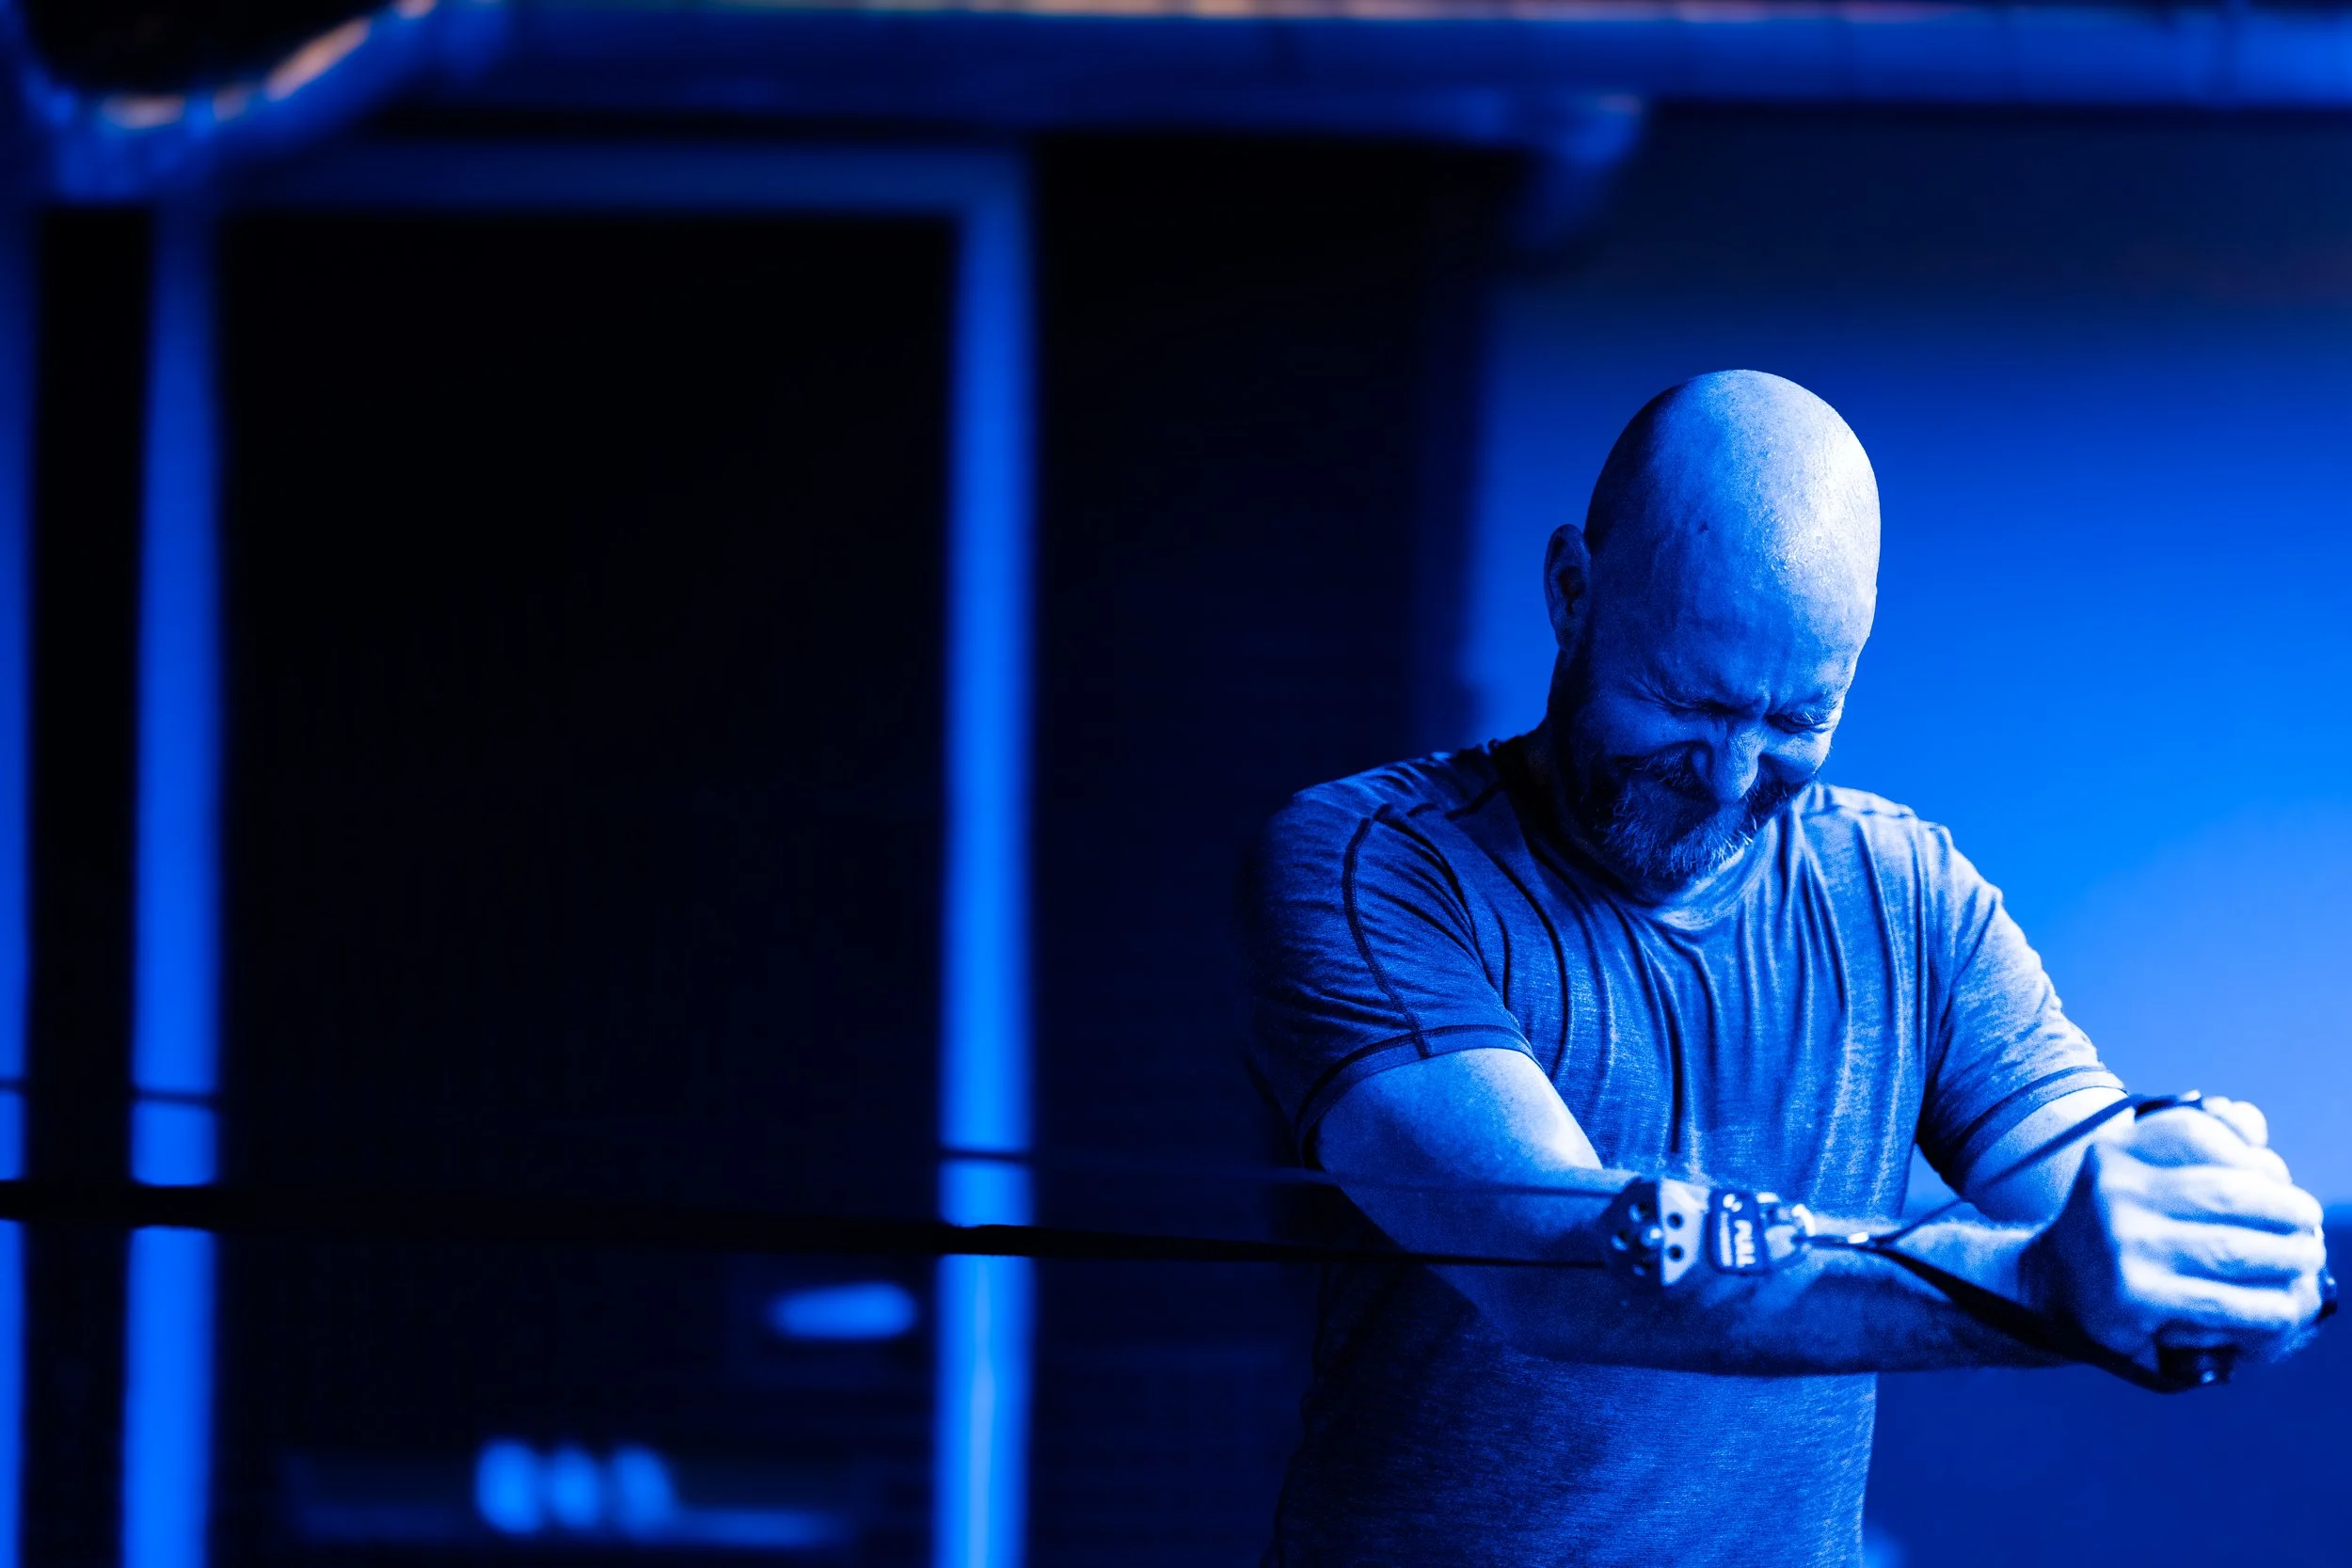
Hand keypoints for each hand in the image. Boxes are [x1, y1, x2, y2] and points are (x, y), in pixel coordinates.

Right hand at [2021, 1098, 2329, 1367]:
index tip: (2277, 1177)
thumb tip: (2250, 1122)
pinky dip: (2268, 1307)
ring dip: (2288, 1257)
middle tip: (2308, 1225)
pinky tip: (2284, 1307)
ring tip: (2306, 1260)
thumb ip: (2193, 1142)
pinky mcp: (2137, 1297)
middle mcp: (2113, 1192)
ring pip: (2234, 1249)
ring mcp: (2123, 1245)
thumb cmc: (2117, 1227)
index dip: (2249, 1153)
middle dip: (2285, 1210)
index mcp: (2115, 1153)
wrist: (2054, 1289)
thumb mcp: (2137, 1173)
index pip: (2195, 1132)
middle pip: (2226, 1192)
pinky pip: (2225, 1302)